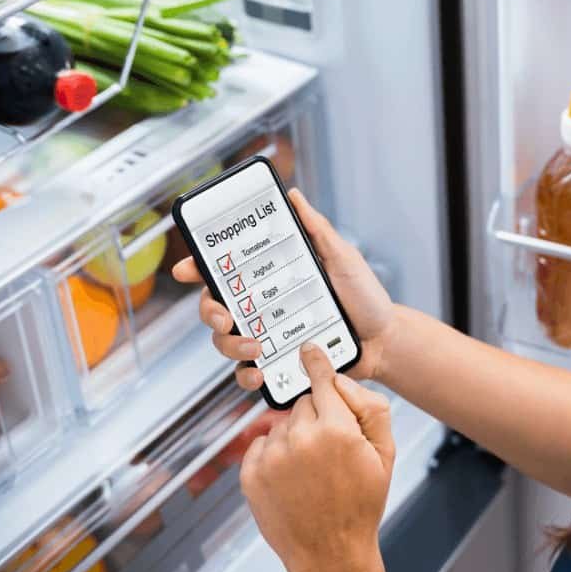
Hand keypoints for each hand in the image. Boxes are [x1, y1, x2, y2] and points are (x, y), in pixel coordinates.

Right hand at [172, 188, 396, 390]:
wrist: (385, 339)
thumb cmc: (364, 296)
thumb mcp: (342, 257)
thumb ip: (316, 229)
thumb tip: (293, 195)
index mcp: (270, 278)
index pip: (225, 270)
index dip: (197, 267)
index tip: (185, 268)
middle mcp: (261, 306)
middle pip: (213, 307)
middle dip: (209, 311)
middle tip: (226, 315)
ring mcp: (266, 336)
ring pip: (224, 341)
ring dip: (230, 345)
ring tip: (256, 346)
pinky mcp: (276, 364)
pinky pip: (247, 374)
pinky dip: (246, 376)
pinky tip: (259, 373)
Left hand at [240, 343, 393, 571]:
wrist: (331, 552)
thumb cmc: (360, 505)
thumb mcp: (385, 454)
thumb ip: (371, 408)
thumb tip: (341, 382)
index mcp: (336, 430)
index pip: (322, 381)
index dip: (317, 364)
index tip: (308, 351)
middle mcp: (300, 440)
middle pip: (304, 403)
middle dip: (316, 417)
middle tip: (329, 447)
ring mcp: (272, 457)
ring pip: (282, 423)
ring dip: (294, 436)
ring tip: (311, 468)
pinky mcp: (251, 474)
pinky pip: (260, 443)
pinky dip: (272, 453)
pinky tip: (291, 476)